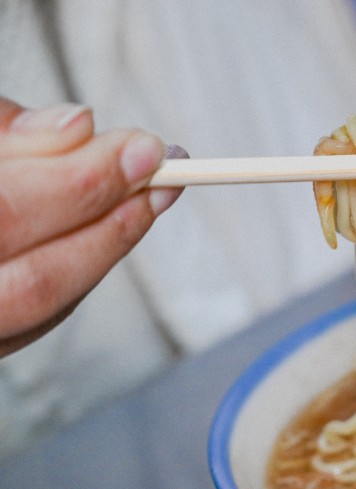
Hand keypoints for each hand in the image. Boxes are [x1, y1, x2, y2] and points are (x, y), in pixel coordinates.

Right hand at [0, 98, 184, 356]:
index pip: (3, 212)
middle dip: (110, 219)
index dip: (79, 182)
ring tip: (149, 195)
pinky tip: (106, 229)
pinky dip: (80, 269)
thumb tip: (78, 126)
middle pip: (36, 278)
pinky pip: (38, 317)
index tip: (141, 148)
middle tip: (161, 169)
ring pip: (43, 305)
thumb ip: (2, 135)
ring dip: (108, 247)